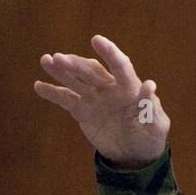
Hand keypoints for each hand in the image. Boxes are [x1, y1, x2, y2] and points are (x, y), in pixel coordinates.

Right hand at [34, 34, 169, 168]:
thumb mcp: (156, 126)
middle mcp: (110, 88)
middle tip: (58, 58)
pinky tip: (39, 86)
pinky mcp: (83, 111)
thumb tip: (150, 84)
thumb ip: (151, 106)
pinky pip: (66, 99)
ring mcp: (95, 98)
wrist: (134, 154)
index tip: (96, 39)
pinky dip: (53, 93)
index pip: (120, 65)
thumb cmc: (150, 138)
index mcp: (129, 88)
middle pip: (91, 71)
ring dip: (61, 71)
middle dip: (76, 64)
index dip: (109, 52)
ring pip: (76, 80)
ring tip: (45, 60)